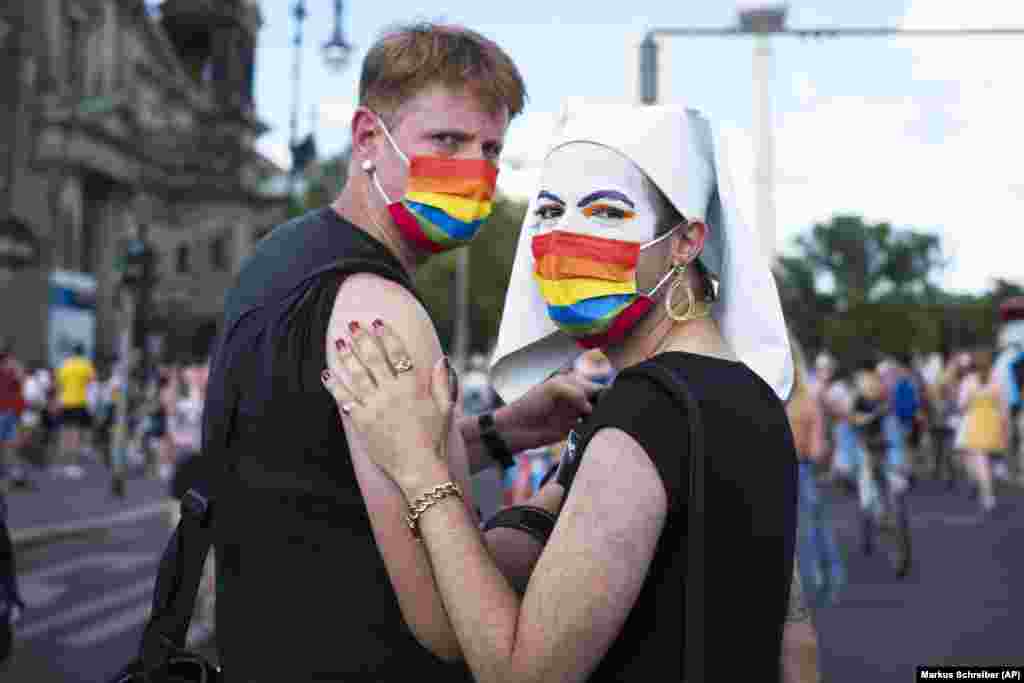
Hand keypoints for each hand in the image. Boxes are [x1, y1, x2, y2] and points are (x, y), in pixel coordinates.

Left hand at [322, 319, 455, 496]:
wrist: (419, 468)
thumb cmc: (434, 439)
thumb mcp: (445, 408)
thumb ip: (442, 382)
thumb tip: (442, 360)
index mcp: (412, 387)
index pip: (398, 353)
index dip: (387, 335)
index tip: (379, 322)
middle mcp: (391, 393)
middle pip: (373, 358)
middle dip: (362, 338)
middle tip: (353, 324)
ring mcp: (375, 407)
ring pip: (356, 374)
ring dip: (346, 356)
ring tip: (338, 342)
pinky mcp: (362, 422)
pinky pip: (345, 398)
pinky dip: (334, 385)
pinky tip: (327, 373)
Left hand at [502, 373, 604, 447]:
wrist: (517, 428)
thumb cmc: (530, 404)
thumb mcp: (553, 389)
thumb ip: (575, 393)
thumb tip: (590, 408)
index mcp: (573, 383)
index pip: (595, 385)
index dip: (604, 391)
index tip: (610, 399)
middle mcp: (576, 398)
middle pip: (599, 401)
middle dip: (604, 406)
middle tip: (606, 412)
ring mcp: (575, 414)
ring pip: (596, 415)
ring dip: (599, 418)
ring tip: (598, 421)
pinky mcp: (573, 430)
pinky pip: (588, 429)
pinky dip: (592, 430)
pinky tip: (592, 430)